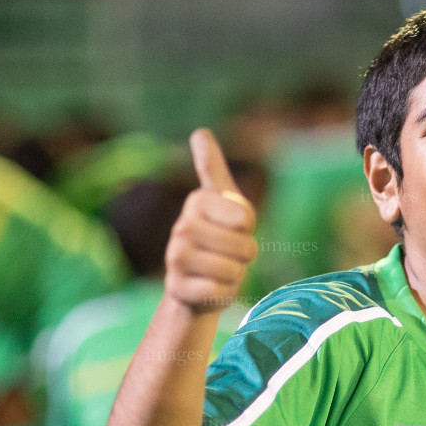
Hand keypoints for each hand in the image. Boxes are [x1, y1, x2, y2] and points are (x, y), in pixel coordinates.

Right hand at [165, 129, 258, 311]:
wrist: (195, 284)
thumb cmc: (217, 238)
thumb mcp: (222, 201)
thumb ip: (213, 167)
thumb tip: (199, 132)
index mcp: (197, 202)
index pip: (246, 218)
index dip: (249, 228)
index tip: (235, 228)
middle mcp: (181, 227)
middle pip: (244, 246)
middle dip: (245, 255)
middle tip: (230, 254)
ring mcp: (176, 258)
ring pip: (233, 271)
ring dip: (235, 275)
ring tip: (220, 270)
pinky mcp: (177, 288)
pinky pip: (221, 292)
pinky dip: (224, 294)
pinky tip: (210, 288)